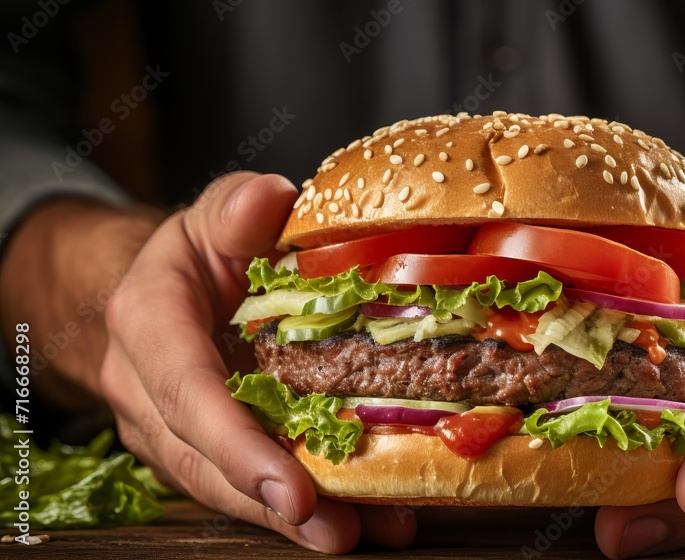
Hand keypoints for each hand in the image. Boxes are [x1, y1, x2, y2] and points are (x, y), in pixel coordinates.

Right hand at [100, 172, 415, 552]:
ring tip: (362, 531)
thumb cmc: (202, 246)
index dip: (238, 445)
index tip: (293, 487)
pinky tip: (359, 516)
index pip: (188, 392)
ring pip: (222, 485)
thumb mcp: (219, 213)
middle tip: (336, 531)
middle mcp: (145, 385)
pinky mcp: (197, 447)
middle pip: (203, 459)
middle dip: (270, 503)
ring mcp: (166, 425)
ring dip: (290, 517)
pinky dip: (298, 504)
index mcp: (148, 321)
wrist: (171, 284)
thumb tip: (272, 196)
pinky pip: (241, 482)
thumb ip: (239, 208)